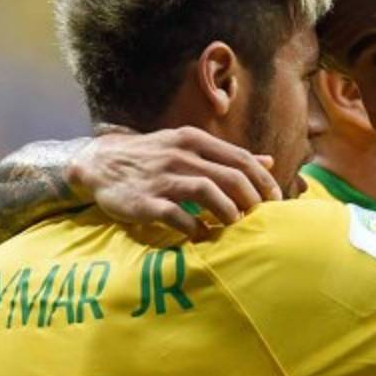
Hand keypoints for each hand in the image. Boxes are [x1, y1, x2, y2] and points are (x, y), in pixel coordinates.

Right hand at [67, 126, 281, 239]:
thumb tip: (269, 162)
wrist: (99, 162)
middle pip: (230, 176)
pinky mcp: (145, 202)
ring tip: (234, 224)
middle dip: (251, 200)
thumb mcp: (189, 146)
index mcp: (194, 140)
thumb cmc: (153, 156)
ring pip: (207, 192)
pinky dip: (195, 227)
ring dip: (228, 212)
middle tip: (258, 216)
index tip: (276, 200)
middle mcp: (180, 155)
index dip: (263, 181)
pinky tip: (203, 235)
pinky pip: (177, 216)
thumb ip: (229, 156)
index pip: (240, 158)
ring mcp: (162, 178)